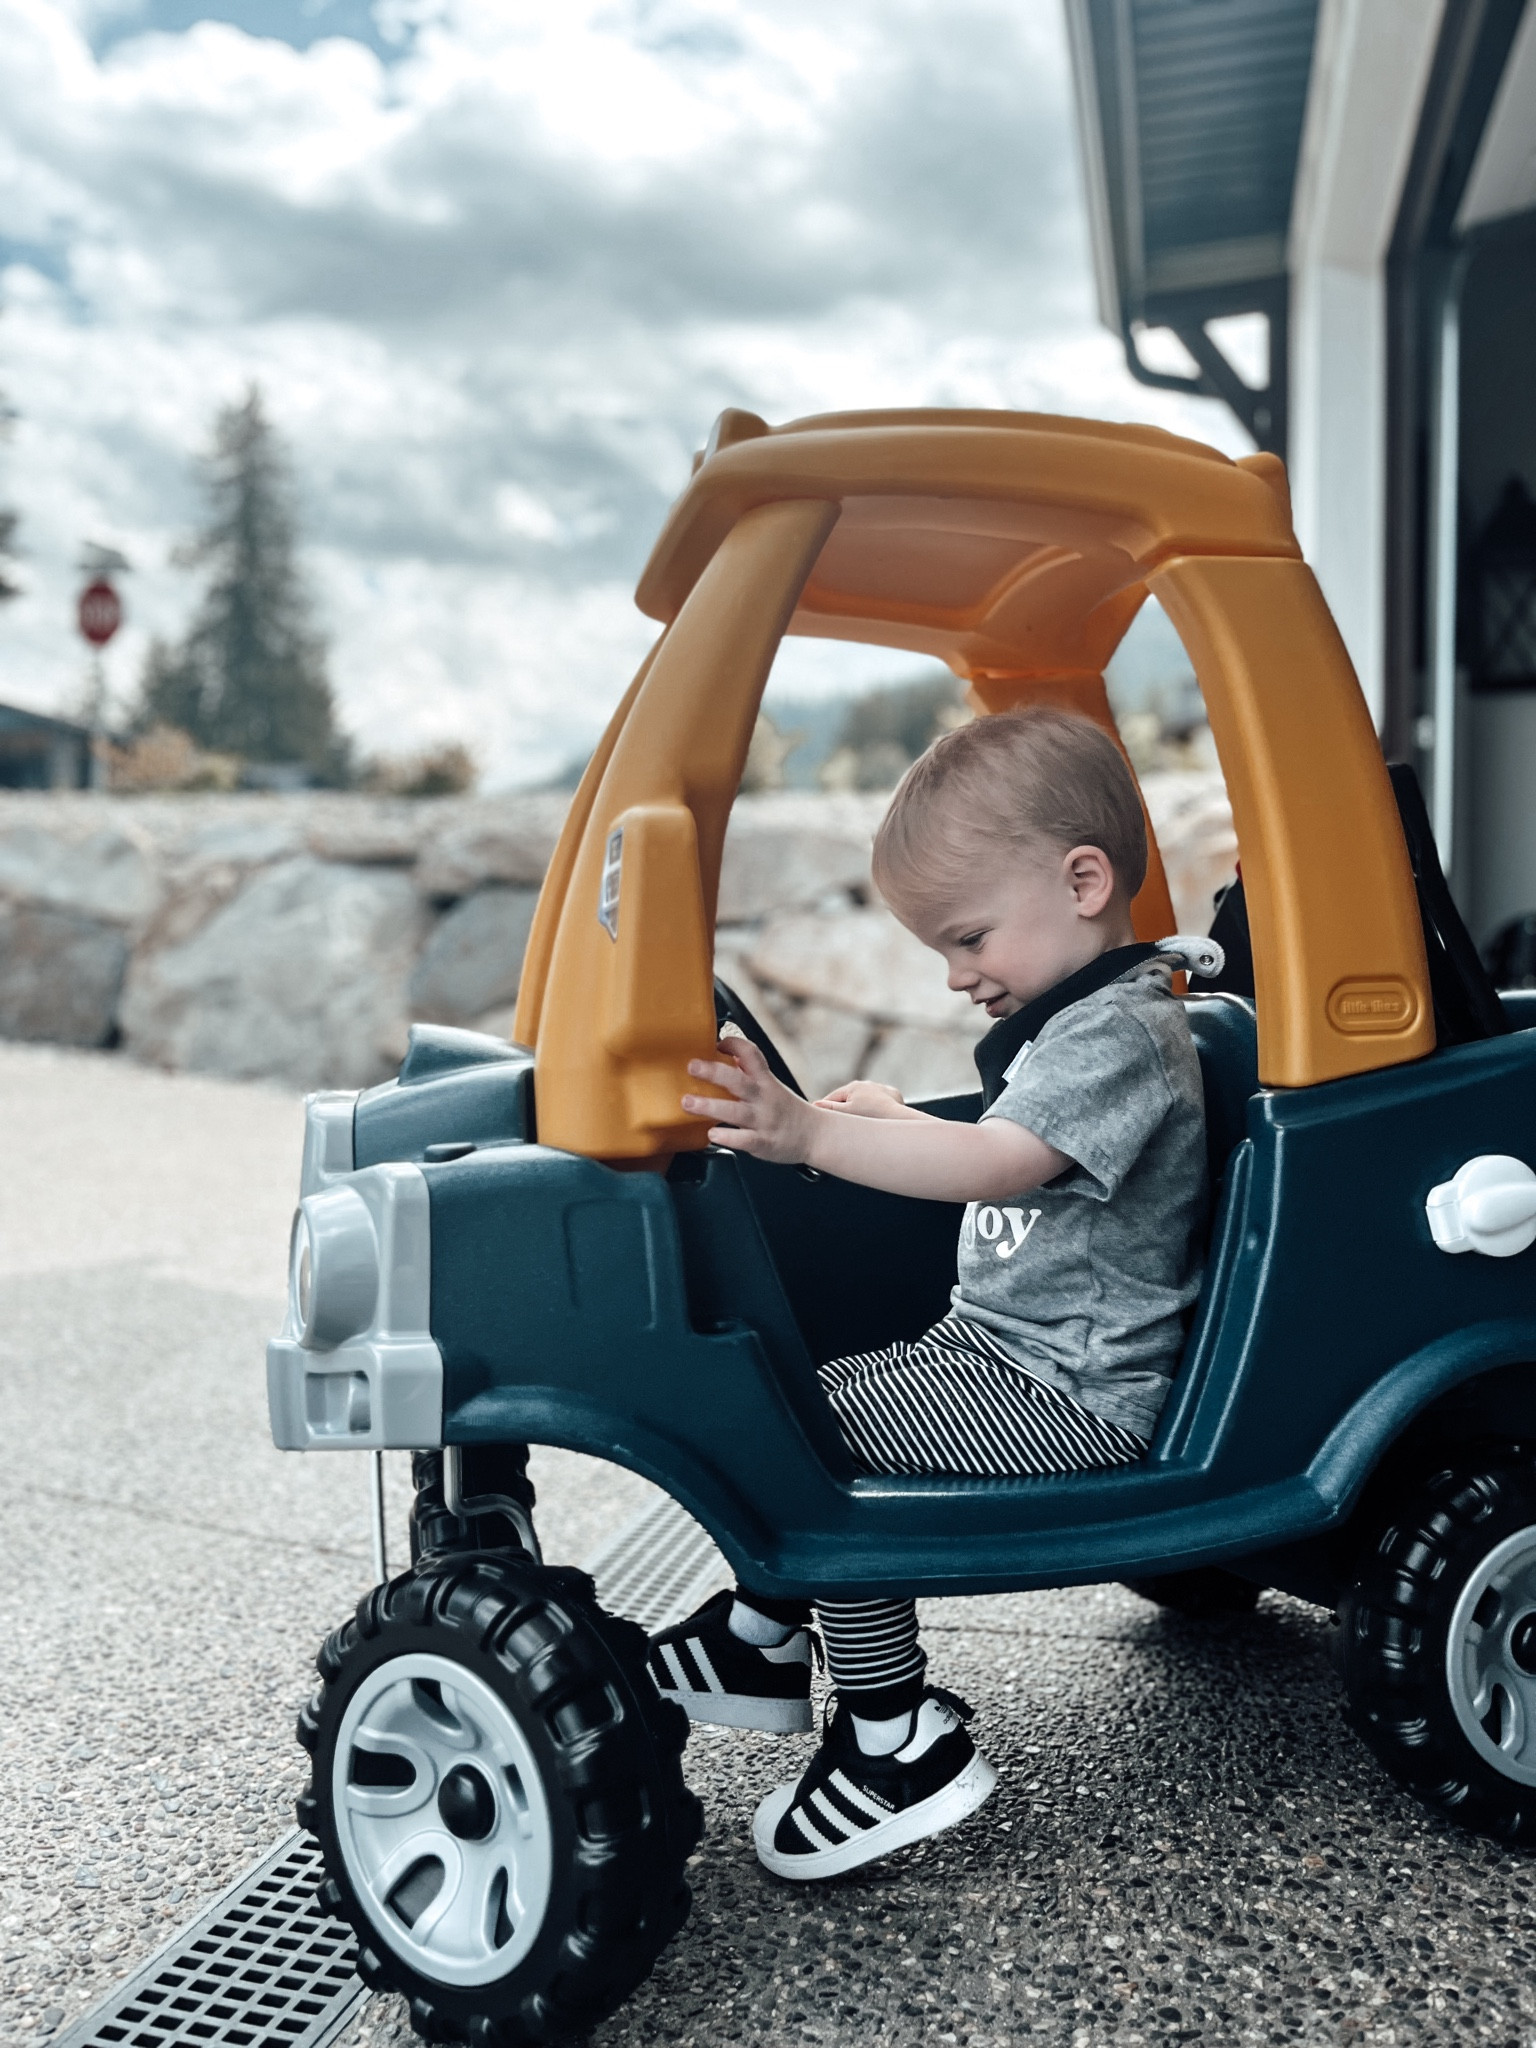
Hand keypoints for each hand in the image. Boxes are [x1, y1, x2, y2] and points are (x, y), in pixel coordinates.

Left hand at [681, 1036, 816, 1163]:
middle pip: (738, 1081)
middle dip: (713, 1072)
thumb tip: (722, 1051)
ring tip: (688, 1103)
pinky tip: (712, 1133)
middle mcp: (764, 1098)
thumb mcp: (771, 1084)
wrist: (814, 1135)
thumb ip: (748, 1071)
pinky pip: (744, 1140)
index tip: (716, 1042)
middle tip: (691, 1066)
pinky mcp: (763, 1143)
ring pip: (735, 1112)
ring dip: (709, 1106)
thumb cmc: (786, 1109)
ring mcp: (764, 1121)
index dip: (734, 1044)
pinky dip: (727, 1137)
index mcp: (766, 1081)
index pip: (752, 1054)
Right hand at [817, 1080, 912, 1117]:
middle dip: (844, 1110)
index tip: (821, 1120)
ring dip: (860, 1110)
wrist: (900, 1119)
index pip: (832, 1098)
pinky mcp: (894, 1096)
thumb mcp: (846, 1114)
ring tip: (859, 1124)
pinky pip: (881, 1103)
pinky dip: (877, 1110)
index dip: (825, 1109)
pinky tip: (875, 1120)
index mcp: (853, 1086)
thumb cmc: (872, 1117)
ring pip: (865, 1101)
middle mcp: (867, 1084)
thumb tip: (814, 1105)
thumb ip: (829, 1110)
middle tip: (840, 1125)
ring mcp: (882, 1089)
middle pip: (849, 1099)